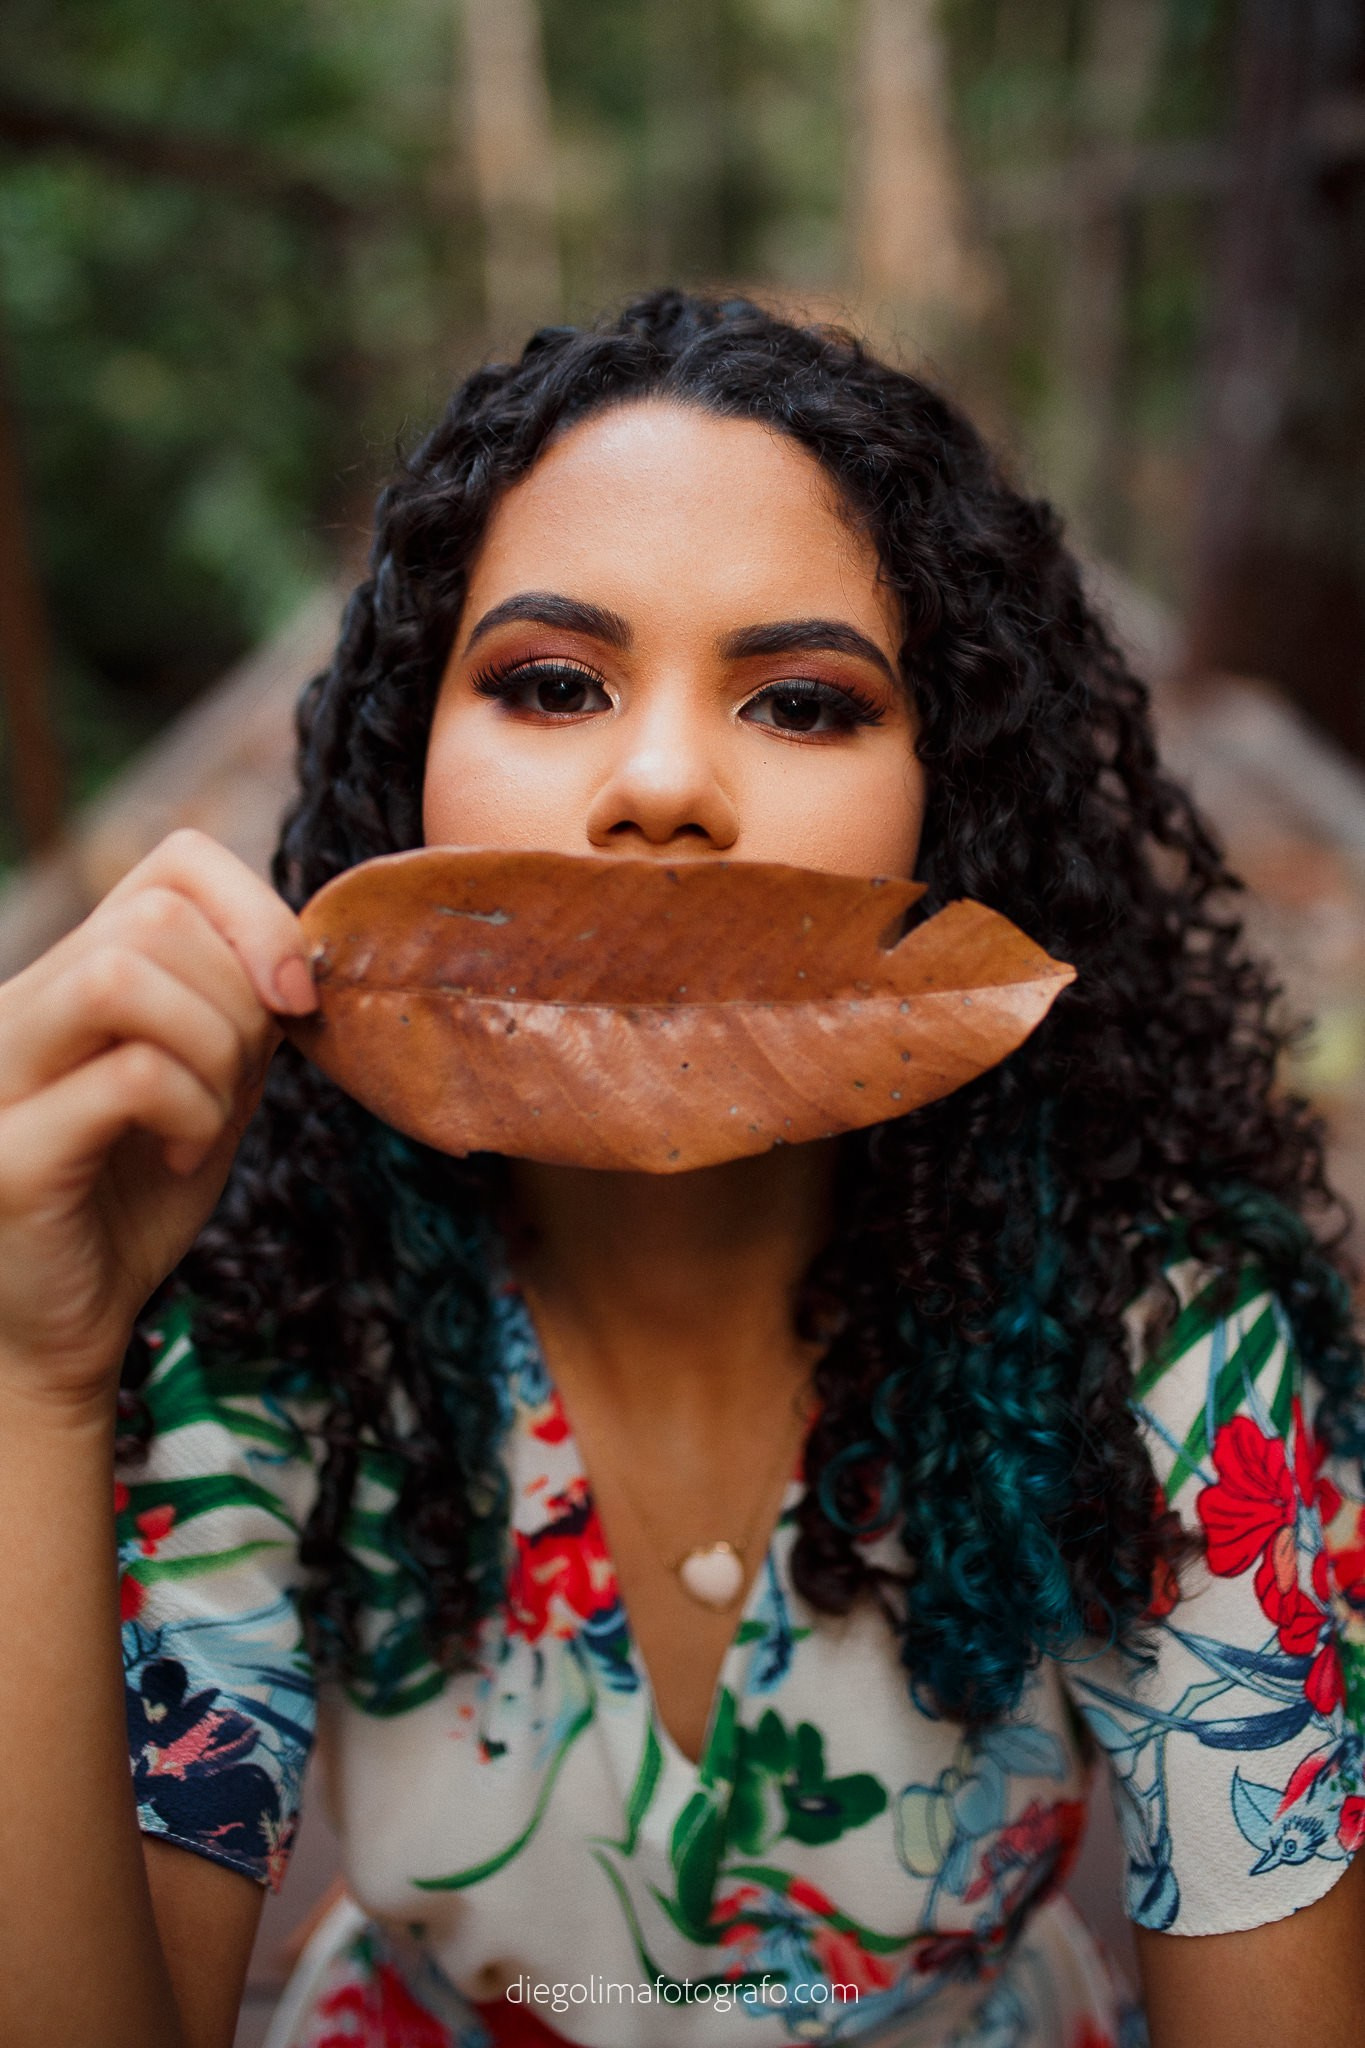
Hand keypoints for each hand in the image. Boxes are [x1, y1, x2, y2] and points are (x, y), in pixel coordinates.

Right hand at [0, 829, 317, 1409]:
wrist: (60, 1330)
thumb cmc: (133, 1203)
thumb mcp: (211, 1088)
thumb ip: (245, 1012)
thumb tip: (309, 954)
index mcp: (73, 973)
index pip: (175, 861)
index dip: (259, 913)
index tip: (297, 1001)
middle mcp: (20, 1003)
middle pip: (157, 914)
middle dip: (241, 1000)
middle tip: (238, 1085)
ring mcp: (1, 1071)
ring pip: (122, 973)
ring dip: (210, 1049)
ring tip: (206, 1121)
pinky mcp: (7, 1152)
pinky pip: (127, 1074)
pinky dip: (191, 1110)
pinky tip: (183, 1157)